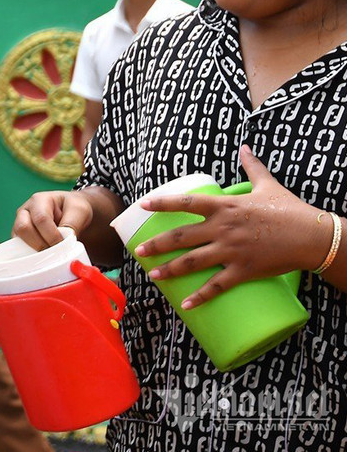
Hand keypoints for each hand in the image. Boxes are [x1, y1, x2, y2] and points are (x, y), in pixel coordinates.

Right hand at [13, 190, 96, 249]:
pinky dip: (31, 256)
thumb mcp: (80, 210)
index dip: (52, 236)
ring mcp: (20, 224)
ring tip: (51, 256)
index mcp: (39, 200)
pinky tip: (45, 258)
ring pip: (18, 240)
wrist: (72, 212)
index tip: (64, 247)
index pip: (41, 219)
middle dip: (40, 245)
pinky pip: (19, 249)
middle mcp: (25, 211)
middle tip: (56, 253)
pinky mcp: (20, 237)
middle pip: (23, 228)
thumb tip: (64, 243)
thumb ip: (72, 224)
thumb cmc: (74, 209)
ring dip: (34, 251)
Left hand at [136, 146, 331, 308]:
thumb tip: (245, 146)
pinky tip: (185, 305)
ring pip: (192, 262)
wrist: (313, 236)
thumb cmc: (290, 209)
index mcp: (225, 207)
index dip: (162, 203)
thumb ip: (252, 166)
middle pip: (181, 236)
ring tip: (152, 275)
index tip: (142, 205)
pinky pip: (216, 286)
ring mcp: (231, 251)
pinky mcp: (243, 270)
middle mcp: (223, 228)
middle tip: (138, 250)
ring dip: (170, 270)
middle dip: (157, 244)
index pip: (186, 203)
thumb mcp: (268, 184)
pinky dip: (200, 297)